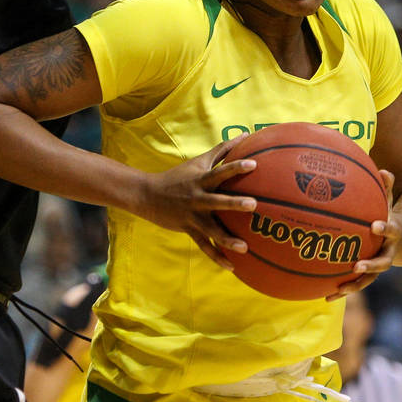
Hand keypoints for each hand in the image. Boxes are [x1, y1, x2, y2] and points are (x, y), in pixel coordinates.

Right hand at [134, 134, 256, 269]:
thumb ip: (223, 150)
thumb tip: (246, 135)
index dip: (236, 167)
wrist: (148, 195)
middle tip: (253, 205)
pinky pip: (204, 246)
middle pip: (218, 201)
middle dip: (234, 203)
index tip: (253, 165)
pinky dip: (217, 257)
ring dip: (227, 239)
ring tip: (244, 247)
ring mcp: (193, 216)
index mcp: (201, 180)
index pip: (221, 171)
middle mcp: (198, 198)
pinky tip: (231, 266)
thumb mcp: (200, 161)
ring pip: (211, 230)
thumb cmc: (179, 176)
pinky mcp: (189, 230)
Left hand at [326, 169, 399, 300]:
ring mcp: (379, 265)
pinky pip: (355, 284)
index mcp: (394, 233)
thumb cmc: (389, 213)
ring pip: (369, 279)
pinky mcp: (368, 274)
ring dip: (355, 285)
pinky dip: (342, 290)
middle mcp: (388, 252)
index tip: (375, 226)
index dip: (386, 228)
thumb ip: (386, 186)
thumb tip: (383, 170)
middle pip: (383, 262)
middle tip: (358, 265)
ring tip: (340, 289)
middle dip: (371, 265)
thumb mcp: (389, 200)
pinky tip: (325, 296)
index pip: (393, 230)